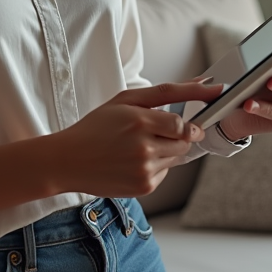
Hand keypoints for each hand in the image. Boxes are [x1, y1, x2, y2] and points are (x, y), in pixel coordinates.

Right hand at [51, 81, 223, 197]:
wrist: (68, 160)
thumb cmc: (96, 127)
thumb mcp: (125, 100)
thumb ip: (166, 92)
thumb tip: (203, 84)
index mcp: (139, 122)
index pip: (182, 125)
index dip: (188, 125)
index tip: (192, 124)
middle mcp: (144, 149)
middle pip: (184, 143)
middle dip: (177, 137)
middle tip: (154, 133)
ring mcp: (145, 171)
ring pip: (176, 159)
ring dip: (166, 151)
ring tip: (138, 147)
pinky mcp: (144, 187)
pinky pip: (165, 174)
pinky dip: (156, 167)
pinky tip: (134, 161)